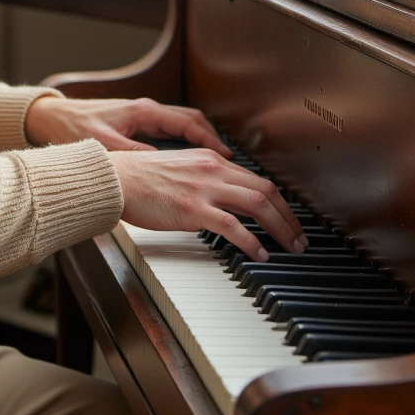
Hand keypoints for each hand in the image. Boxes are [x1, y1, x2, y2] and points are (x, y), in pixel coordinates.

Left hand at [24, 95, 231, 155]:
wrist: (51, 118)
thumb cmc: (74, 129)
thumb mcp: (106, 145)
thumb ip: (135, 154)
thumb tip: (162, 166)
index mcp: (143, 112)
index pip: (188, 122)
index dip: (209, 139)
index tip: (225, 156)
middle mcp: (146, 110)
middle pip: (190, 120)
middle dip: (211, 138)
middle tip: (228, 161)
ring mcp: (141, 115)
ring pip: (180, 124)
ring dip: (198, 139)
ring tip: (213, 161)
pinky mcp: (134, 122)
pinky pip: (168, 129)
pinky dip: (182, 141)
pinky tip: (184, 159)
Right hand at [111, 146, 306, 260]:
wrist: (115, 180)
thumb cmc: (137, 180)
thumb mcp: (178, 171)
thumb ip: (201, 181)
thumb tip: (218, 201)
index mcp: (209, 160)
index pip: (256, 179)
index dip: (278, 201)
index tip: (287, 218)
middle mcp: (212, 169)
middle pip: (266, 190)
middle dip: (289, 216)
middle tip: (299, 237)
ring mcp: (204, 188)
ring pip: (258, 204)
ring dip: (280, 228)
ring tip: (291, 247)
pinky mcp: (193, 208)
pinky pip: (233, 225)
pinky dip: (252, 241)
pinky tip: (260, 253)